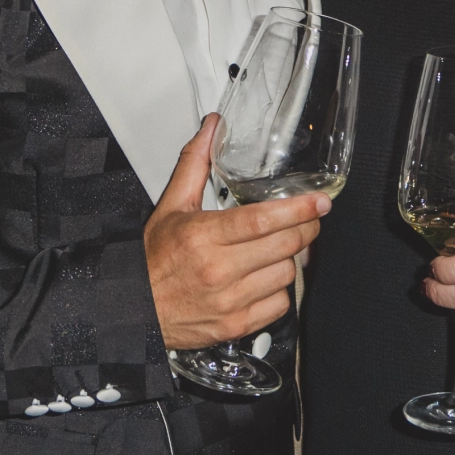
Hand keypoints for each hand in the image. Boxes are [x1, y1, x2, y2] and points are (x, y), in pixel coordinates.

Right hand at [145, 116, 328, 350]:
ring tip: (276, 249)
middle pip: (283, 246)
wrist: (135, 308)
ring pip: (286, 274)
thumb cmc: (154, 260)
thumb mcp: (171, 206)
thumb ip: (196, 164)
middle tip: (308, 219)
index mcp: (203, 236)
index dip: (297, 210)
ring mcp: (229, 301)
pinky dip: (280, 290)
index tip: (319, 202)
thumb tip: (212, 129)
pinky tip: (265, 278)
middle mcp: (217, 270)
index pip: (261, 221)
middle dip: (304, 229)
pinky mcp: (236, 325)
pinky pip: (280, 304)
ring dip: (289, 259)